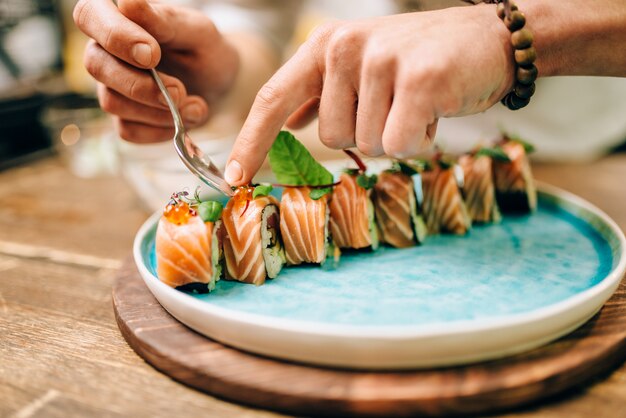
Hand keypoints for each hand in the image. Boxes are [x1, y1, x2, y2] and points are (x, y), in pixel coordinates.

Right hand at [73, 0, 238, 141]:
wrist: (220, 86)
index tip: (152, 54)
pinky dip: (163, 129)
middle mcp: (105, 51)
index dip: (115, 36)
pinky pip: (129, 130)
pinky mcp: (124, 118)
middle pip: (96, 65)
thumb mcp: (197, 32)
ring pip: (112, 102)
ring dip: (158, 111)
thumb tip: (127, 3)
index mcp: (117, 18)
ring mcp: (111, 86)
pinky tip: (188, 117)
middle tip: (180, 90)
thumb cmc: (205, 50)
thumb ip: (165, 21)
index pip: (89, 15)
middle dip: (140, 84)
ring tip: (195, 105)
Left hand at [224, 4, 513, 185]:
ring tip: (418, 103)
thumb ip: (323, 93)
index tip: (235, 178)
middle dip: (366, 134)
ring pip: (367, 145)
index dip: (252, 142)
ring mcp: (380, 60)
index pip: (274, 99)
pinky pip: (400, 144)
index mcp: (324, 46)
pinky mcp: (418, 78)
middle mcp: (344, 47)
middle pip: (331, 138)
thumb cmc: (421, 61)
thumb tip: (290, 122)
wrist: (489, 40)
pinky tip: (436, 110)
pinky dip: (420, 139)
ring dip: (396, 136)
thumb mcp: (362, 69)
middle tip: (396, 105)